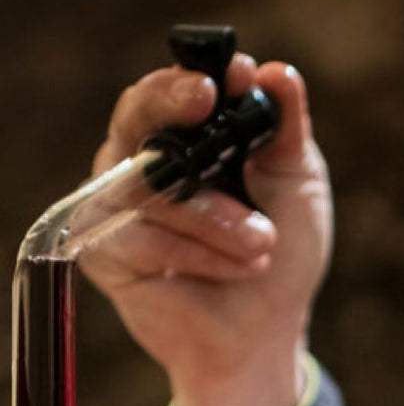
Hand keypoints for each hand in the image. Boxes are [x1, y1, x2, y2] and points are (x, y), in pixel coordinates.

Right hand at [80, 54, 332, 405]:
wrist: (267, 332)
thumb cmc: (282, 257)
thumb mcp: (298, 186)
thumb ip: (286, 130)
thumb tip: (277, 73)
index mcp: (185, 138)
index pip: (172, 91)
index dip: (192, 81)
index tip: (229, 81)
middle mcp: (142, 162)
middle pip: (136, 116)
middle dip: (173, 107)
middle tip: (207, 105)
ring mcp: (118, 206)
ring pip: (150, 184)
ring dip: (217, 216)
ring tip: (262, 243)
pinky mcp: (104, 252)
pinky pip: (140, 236)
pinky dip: (198, 253)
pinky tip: (237, 268)